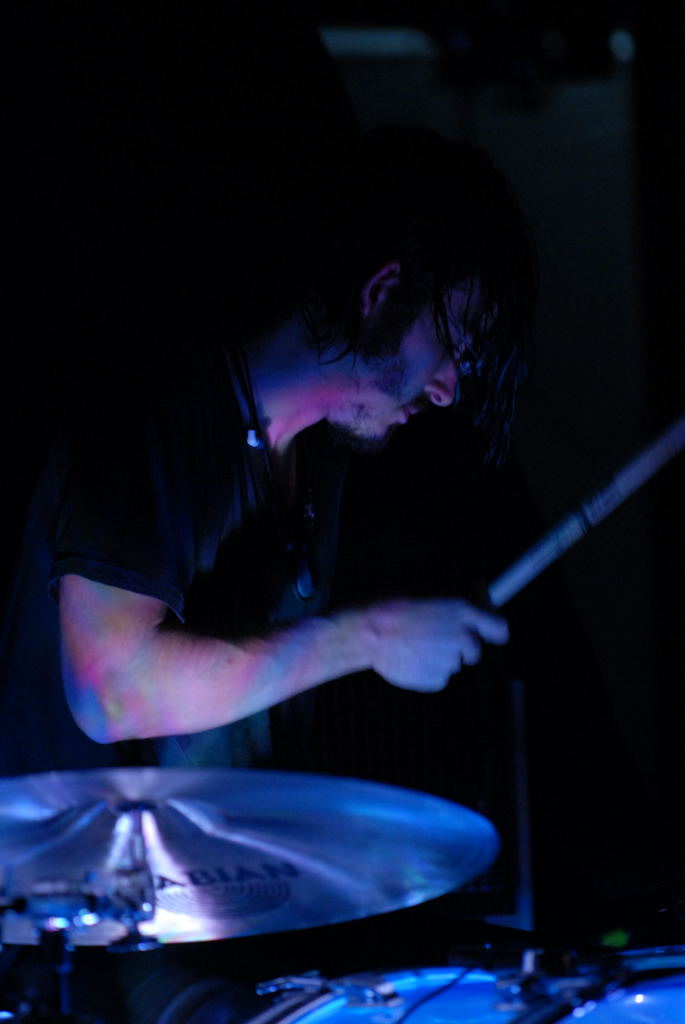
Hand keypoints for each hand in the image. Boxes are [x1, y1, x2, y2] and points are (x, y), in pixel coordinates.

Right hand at [365, 597, 508, 691]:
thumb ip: (461, 593)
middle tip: (436, 637)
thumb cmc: (393, 603)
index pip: (499, 629)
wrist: (366, 631)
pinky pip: (438, 678)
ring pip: (454, 663)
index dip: (494, 632)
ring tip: (414, 645)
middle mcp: (461, 638)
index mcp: (463, 611)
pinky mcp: (434, 680)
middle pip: (475, 651)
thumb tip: (482, 594)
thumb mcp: (428, 586)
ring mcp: (448, 661)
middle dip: (461, 647)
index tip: (487, 634)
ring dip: (440, 657)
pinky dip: (427, 671)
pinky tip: (409, 658)